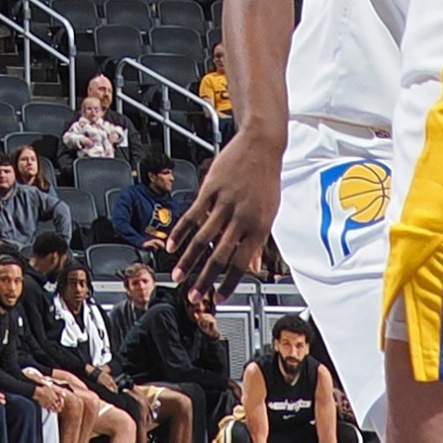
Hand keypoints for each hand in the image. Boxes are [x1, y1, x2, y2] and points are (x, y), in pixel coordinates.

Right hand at [174, 130, 284, 295]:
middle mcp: (241, 217)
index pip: (242, 263)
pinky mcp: (210, 189)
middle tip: (194, 296)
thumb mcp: (270, 212)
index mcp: (259, 227)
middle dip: (204, 279)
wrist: (261, 145)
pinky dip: (180, 231)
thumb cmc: (266, 179)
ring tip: (178, 275)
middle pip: (219, 255)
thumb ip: (258, 240)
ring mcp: (224, 203)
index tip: (219, 298)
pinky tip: (172, 243)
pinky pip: (193, 214)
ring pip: (203, 238)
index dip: (229, 283)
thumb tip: (252, 265)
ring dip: (188, 260)